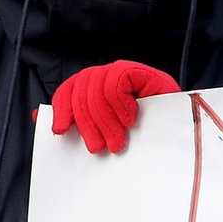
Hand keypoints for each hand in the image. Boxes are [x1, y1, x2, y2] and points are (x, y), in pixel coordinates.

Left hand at [51, 60, 179, 153]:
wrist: (183, 139)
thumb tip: (38, 117)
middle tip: (98, 148)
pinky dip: (120, 102)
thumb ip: (77, 123)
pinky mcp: (145, 74)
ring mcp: (129, 73)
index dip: (63, 107)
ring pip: (98, 84)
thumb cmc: (144, 142)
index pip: (72, 87)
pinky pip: (118, 78)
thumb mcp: (105, 134)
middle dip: (87, 121)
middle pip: (83, 86)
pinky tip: (130, 119)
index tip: (61, 131)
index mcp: (99, 88)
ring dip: (105, 119)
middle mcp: (112, 77)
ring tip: (117, 143)